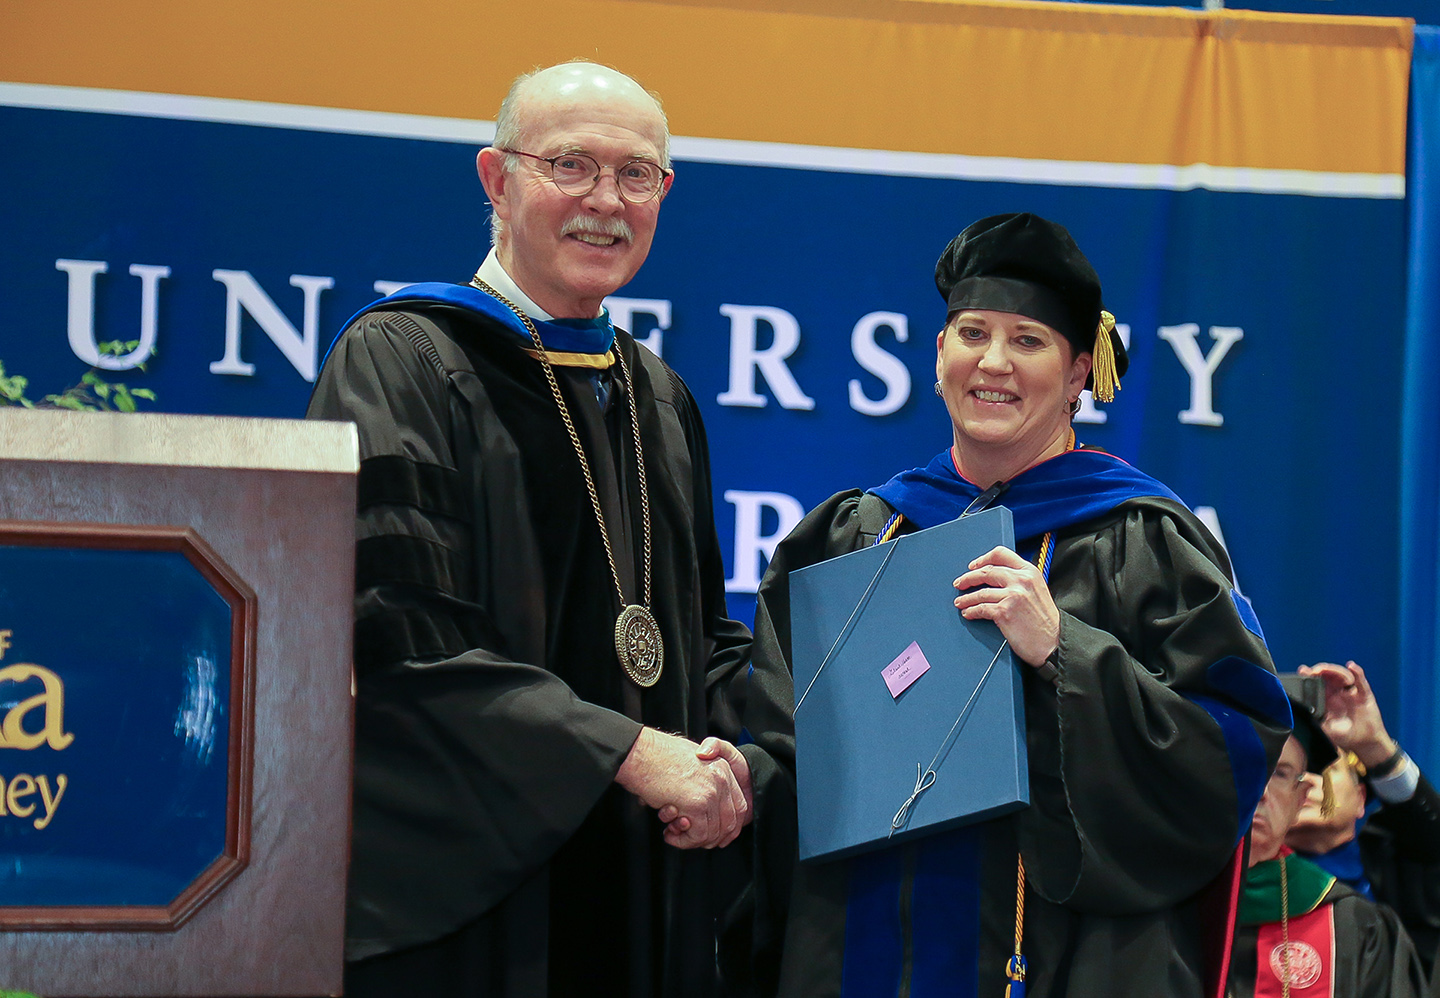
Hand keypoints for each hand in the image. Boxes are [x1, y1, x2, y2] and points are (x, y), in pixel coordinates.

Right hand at [615, 728, 747, 848]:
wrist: (640, 753)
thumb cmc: (657, 757)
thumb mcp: (692, 762)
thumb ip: (705, 781)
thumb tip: (704, 810)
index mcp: (723, 769)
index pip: (739, 806)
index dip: (730, 827)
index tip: (716, 836)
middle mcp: (722, 780)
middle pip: (729, 822)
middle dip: (711, 838)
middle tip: (693, 841)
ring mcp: (711, 792)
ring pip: (713, 832)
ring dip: (693, 841)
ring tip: (675, 835)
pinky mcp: (696, 804)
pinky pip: (698, 835)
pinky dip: (684, 841)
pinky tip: (670, 834)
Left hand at [953, 545, 1058, 667]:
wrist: (1052, 642)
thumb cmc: (1045, 621)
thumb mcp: (1037, 590)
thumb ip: (1020, 580)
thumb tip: (997, 578)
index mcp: (1029, 572)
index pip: (1001, 554)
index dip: (983, 559)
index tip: (973, 566)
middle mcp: (1021, 580)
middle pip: (986, 572)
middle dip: (969, 578)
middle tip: (960, 583)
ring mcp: (1012, 596)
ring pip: (980, 592)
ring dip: (966, 598)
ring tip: (960, 602)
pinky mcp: (1004, 612)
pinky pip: (981, 608)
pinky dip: (971, 611)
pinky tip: (968, 613)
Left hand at [1297, 661, 1396, 767]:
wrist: (1365, 742)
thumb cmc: (1345, 736)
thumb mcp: (1326, 730)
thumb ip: (1316, 722)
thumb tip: (1302, 716)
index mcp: (1325, 699)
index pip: (1316, 682)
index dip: (1309, 675)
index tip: (1303, 670)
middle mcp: (1337, 692)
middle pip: (1328, 675)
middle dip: (1320, 670)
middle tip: (1315, 670)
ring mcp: (1350, 692)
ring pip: (1341, 675)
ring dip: (1334, 670)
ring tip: (1326, 669)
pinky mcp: (1364, 694)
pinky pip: (1361, 681)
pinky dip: (1357, 672)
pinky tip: (1351, 666)